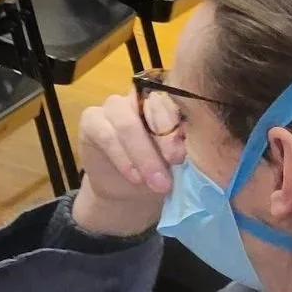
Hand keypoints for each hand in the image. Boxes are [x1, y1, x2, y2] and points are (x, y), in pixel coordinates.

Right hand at [70, 91, 180, 237]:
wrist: (129, 193)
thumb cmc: (161, 172)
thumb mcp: (179, 162)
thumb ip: (185, 149)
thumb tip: (200, 149)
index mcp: (168, 102)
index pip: (176, 99)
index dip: (180, 125)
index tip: (187, 154)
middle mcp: (140, 98)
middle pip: (152, 105)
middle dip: (164, 138)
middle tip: (175, 164)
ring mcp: (114, 106)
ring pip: (127, 122)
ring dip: (142, 153)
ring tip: (156, 182)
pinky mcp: (91, 120)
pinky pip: (106, 135)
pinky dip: (122, 157)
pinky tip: (134, 177)